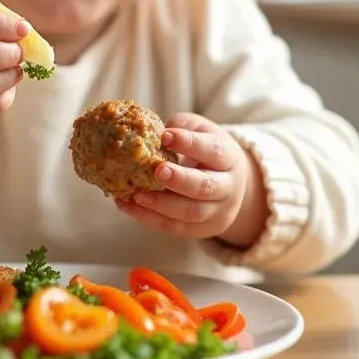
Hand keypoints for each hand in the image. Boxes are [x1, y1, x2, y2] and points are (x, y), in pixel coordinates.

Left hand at [114, 113, 264, 243]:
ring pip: (190, 212)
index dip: (190, 143)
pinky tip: (127, 204)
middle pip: (206, 187)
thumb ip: (181, 128)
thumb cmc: (207, 150)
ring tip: (136, 194)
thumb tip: (152, 130)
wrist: (230, 184)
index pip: (213, 151)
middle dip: (180, 180)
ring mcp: (217, 212)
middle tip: (157, 171)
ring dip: (161, 204)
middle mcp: (228, 187)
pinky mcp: (200, 230)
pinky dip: (149, 217)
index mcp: (229, 158)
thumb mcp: (201, 131)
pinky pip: (174, 227)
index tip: (165, 136)